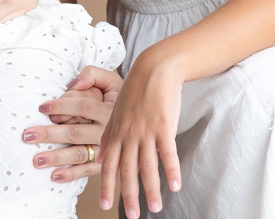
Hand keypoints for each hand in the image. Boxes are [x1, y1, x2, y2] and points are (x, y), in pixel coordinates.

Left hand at [22, 65, 122, 182]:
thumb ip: (93, 75)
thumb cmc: (117, 98)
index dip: (62, 106)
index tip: (42, 107)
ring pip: (78, 153)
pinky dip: (71, 174)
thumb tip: (73, 83)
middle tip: (28, 135)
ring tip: (36, 159)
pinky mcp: (104, 164)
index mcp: (108, 109)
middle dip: (50, 134)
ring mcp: (105, 150)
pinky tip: (54, 176)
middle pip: (75, 132)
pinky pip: (86, 170)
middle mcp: (107, 131)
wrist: (142, 122)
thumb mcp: (111, 80)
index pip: (83, 106)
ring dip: (57, 158)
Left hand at [98, 56, 182, 217]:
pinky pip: (167, 152)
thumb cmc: (136, 91)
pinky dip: (171, 170)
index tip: (104, 205)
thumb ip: (108, 136)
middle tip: (131, 216)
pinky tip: (174, 186)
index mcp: (116, 132)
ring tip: (155, 208)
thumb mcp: (115, 111)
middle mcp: (128, 134)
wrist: (154, 70)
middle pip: (127, 170)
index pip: (109, 165)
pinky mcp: (163, 126)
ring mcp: (145, 131)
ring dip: (151, 189)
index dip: (107, 186)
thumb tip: (100, 157)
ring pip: (147, 165)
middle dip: (128, 195)